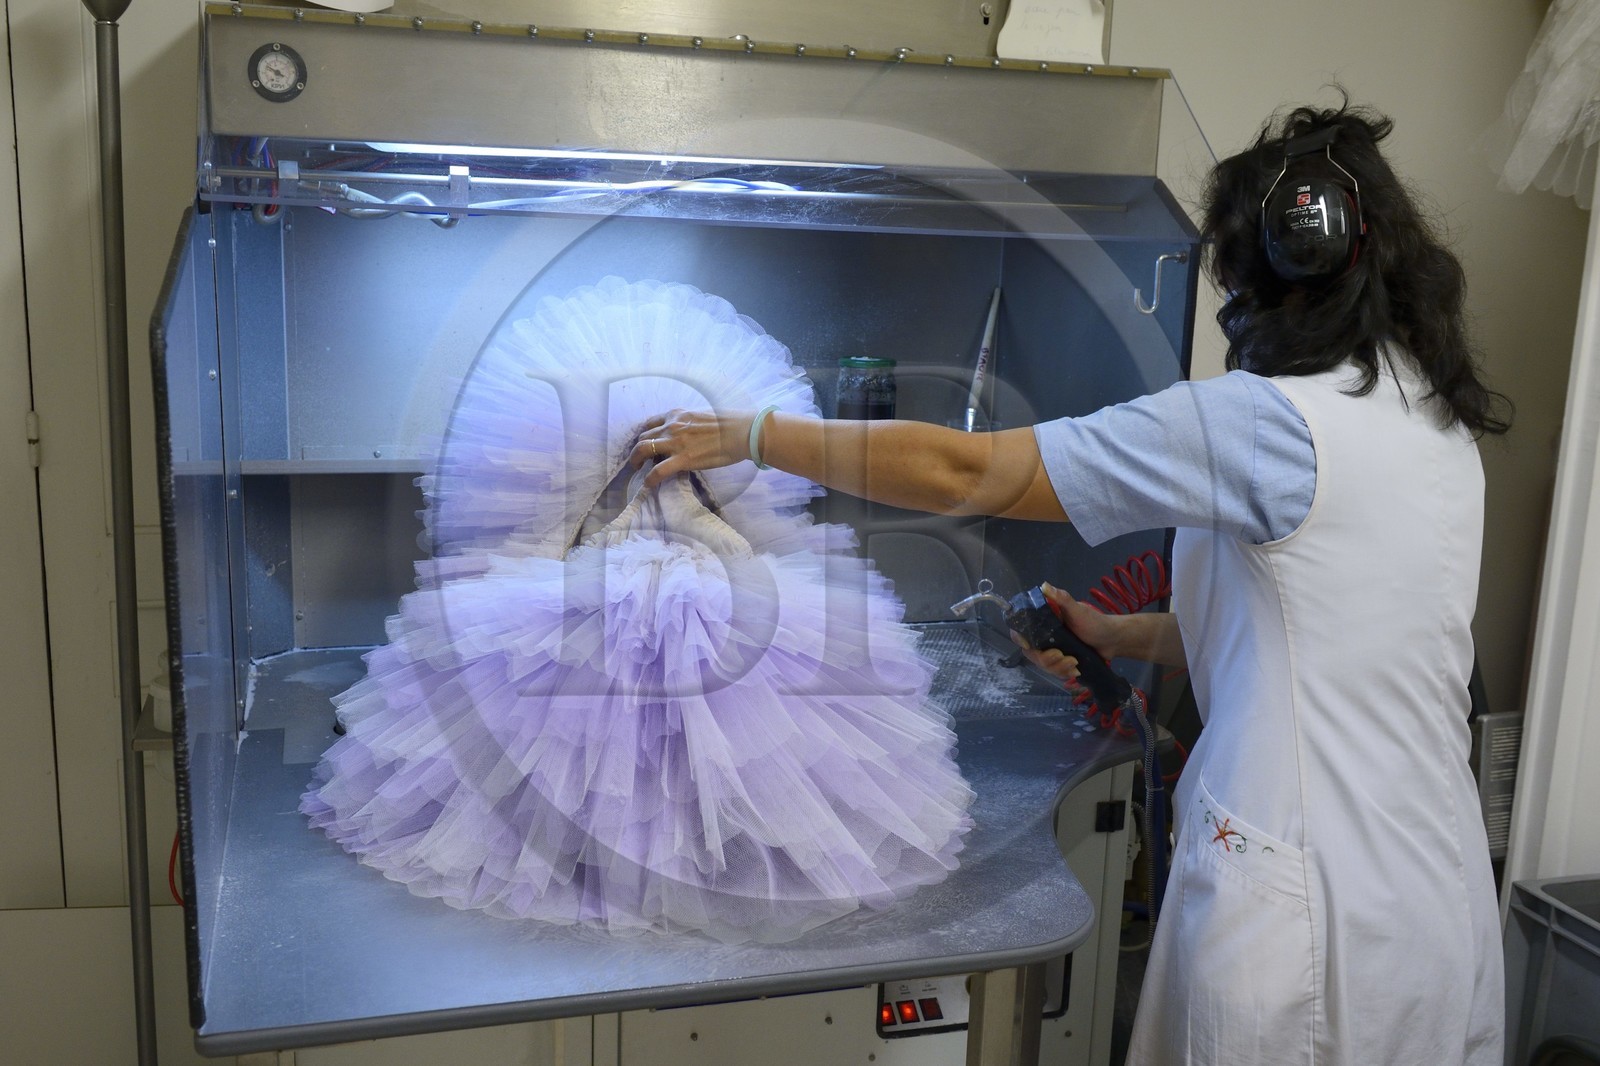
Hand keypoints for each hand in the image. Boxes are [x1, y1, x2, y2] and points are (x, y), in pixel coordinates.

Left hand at [630, 409, 756, 487]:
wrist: (741, 432)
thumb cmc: (729, 423)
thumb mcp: (701, 415)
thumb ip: (687, 423)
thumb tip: (685, 432)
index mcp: (676, 414)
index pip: (650, 423)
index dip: (645, 434)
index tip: (646, 443)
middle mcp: (671, 426)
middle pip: (643, 436)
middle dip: (638, 448)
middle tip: (639, 459)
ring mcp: (675, 443)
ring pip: (643, 450)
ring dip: (636, 461)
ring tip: (637, 469)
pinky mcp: (683, 459)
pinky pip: (658, 470)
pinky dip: (649, 479)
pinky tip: (648, 484)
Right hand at [1011, 583, 1118, 682]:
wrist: (1112, 640)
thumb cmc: (1094, 622)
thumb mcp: (1077, 610)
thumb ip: (1061, 598)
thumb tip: (1044, 585)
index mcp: (1044, 621)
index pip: (1021, 630)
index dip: (1020, 638)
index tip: (1028, 645)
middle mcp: (1044, 636)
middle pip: (1031, 652)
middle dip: (1045, 658)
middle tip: (1061, 655)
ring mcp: (1052, 650)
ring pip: (1043, 665)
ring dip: (1058, 667)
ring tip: (1074, 662)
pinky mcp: (1061, 663)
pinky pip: (1054, 672)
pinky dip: (1064, 673)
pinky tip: (1076, 670)